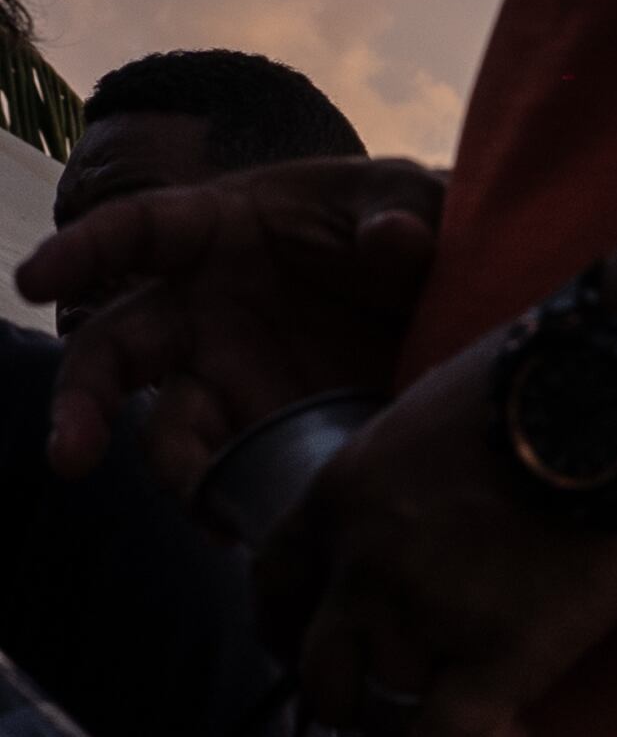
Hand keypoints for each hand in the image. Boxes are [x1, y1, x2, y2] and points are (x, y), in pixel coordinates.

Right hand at [24, 159, 451, 494]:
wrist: (454, 298)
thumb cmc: (406, 225)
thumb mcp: (410, 203)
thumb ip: (399, 213)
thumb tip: (395, 240)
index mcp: (216, 231)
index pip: (131, 232)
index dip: (80, 252)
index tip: (33, 281)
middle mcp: (202, 308)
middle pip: (117, 351)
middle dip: (84, 401)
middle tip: (71, 454)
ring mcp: (231, 374)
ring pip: (173, 426)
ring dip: (178, 471)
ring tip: (208, 517)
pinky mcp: (273, 425)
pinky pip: (237, 466)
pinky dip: (239, 499)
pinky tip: (256, 534)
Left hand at [256, 341, 616, 736]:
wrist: (607, 402)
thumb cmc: (536, 389)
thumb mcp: (428, 418)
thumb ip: (406, 482)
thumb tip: (436, 516)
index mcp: (340, 497)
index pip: (274, 583)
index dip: (287, 628)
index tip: (316, 645)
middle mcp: (363, 565)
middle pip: (320, 672)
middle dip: (354, 693)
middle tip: (407, 694)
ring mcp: (425, 617)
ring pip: (384, 713)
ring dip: (424, 720)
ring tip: (476, 709)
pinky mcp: (498, 658)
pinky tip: (503, 736)